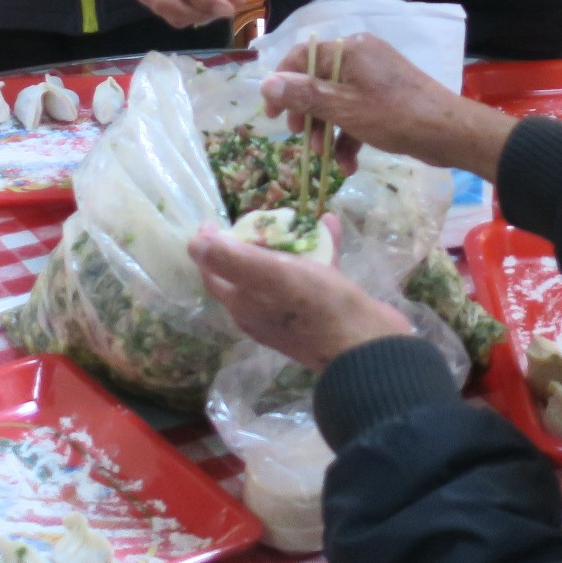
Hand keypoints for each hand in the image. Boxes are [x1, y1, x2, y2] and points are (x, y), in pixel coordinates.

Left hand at [190, 225, 411, 372]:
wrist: (366, 345)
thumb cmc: (315, 307)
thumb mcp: (270, 275)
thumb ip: (231, 259)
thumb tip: (194, 245)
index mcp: (244, 306)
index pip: (214, 275)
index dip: (208, 249)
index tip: (211, 222)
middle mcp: (263, 312)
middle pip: (246, 271)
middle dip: (248, 242)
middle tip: (258, 217)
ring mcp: (293, 312)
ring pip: (282, 270)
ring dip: (286, 242)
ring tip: (295, 217)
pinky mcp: (323, 308)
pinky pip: (314, 271)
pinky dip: (319, 248)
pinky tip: (331, 225)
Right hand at [260, 32, 514, 179]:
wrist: (450, 133)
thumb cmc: (395, 116)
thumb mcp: (344, 108)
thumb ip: (304, 95)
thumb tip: (266, 83)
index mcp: (350, 50)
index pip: (302, 56)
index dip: (282, 84)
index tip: (271, 115)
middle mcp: (361, 57)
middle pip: (318, 81)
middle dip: (307, 114)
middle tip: (299, 137)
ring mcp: (375, 78)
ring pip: (337, 102)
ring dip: (327, 132)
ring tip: (324, 158)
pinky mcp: (386, 99)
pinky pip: (356, 113)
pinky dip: (349, 137)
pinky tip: (347, 166)